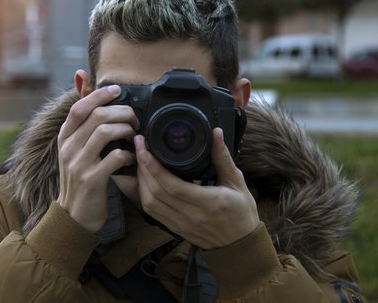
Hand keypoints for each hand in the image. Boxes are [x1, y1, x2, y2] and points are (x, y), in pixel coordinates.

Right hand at [57, 85, 137, 232]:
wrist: (74, 216)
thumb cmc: (80, 178)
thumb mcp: (75, 150)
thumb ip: (83, 124)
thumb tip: (82, 81)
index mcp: (64, 138)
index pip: (79, 107)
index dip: (99, 95)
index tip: (118, 90)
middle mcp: (68, 148)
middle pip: (96, 116)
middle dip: (121, 112)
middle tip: (134, 118)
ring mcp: (78, 164)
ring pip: (105, 132)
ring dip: (126, 130)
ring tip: (134, 136)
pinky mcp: (92, 180)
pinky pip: (114, 157)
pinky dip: (128, 153)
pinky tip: (132, 156)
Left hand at [135, 128, 259, 249]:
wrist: (240, 247)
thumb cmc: (241, 213)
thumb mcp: (237, 183)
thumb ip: (223, 158)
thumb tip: (215, 132)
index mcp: (208, 202)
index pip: (172, 185)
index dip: (153, 166)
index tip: (144, 147)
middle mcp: (191, 215)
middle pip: (155, 192)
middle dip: (142, 167)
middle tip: (139, 146)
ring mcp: (180, 224)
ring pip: (149, 203)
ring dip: (140, 180)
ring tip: (140, 160)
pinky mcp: (174, 229)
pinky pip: (152, 212)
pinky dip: (143, 194)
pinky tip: (143, 180)